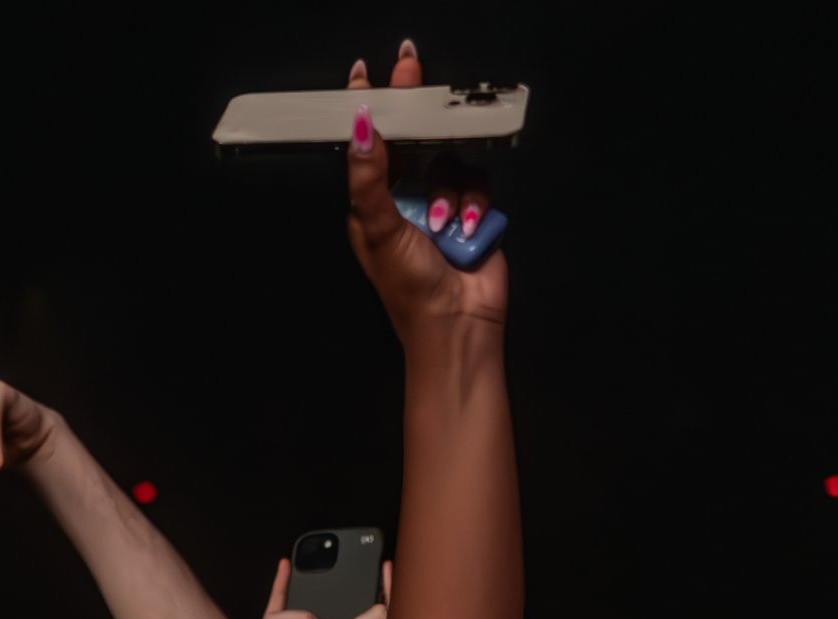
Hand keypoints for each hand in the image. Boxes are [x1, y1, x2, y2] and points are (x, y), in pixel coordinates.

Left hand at [344, 41, 507, 339]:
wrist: (458, 327)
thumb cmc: (410, 287)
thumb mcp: (380, 231)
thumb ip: (369, 179)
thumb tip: (358, 128)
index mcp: (373, 205)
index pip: (370, 147)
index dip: (369, 112)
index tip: (364, 77)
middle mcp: (407, 199)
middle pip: (413, 141)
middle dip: (416, 117)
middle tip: (413, 71)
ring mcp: (443, 203)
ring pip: (451, 161)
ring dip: (450, 192)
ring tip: (443, 227)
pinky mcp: (476, 210)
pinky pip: (479, 181)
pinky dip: (475, 205)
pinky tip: (468, 231)